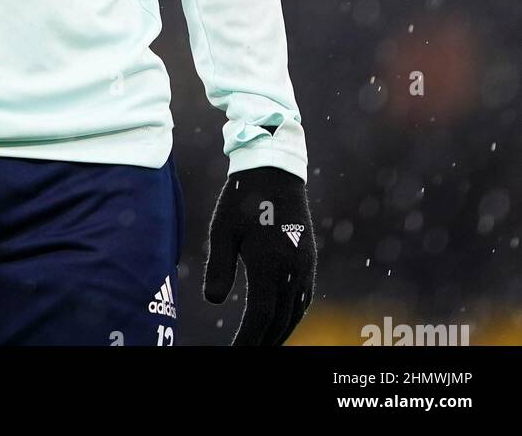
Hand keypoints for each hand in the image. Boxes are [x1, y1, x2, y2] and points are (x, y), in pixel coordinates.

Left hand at [203, 165, 315, 344]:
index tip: (235, 352)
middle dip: (264, 341)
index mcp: (269, 263)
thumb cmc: (242, 198)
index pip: (261, 316)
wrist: (273, 168)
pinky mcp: (309, 257)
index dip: (249, 339)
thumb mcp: (222, 230)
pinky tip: (281, 320)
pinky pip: (303, 297)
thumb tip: (213, 302)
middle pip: (280, 320)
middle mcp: (292, 268)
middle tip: (246, 353)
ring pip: (295, 311)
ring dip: (279, 331)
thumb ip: (218, 267)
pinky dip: (292, 315)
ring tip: (262, 344)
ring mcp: (305, 264)